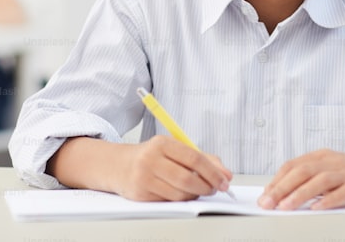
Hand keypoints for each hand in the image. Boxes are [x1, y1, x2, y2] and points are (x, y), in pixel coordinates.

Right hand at [117, 135, 232, 201]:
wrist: (119, 166)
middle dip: (207, 186)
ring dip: (195, 195)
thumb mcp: (175, 149)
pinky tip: (184, 193)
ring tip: (199, 190)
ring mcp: (144, 177)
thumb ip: (202, 158)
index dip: (213, 171)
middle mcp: (151, 159)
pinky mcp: (140, 194)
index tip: (224, 180)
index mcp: (162, 143)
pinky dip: (182, 199)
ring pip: (179, 193)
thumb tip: (225, 174)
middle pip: (187, 178)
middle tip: (216, 189)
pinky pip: (169, 201)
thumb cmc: (153, 157)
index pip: (194, 158)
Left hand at [259, 149, 344, 210]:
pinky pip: (343, 192)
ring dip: (299, 194)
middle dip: (281, 188)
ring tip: (285, 207)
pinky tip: (316, 209)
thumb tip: (285, 195)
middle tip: (266, 203)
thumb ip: (313, 178)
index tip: (264, 195)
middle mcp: (333, 162)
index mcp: (323, 156)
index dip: (277, 180)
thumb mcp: (334, 169)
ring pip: (319, 181)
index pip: (293, 165)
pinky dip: (328, 200)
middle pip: (302, 171)